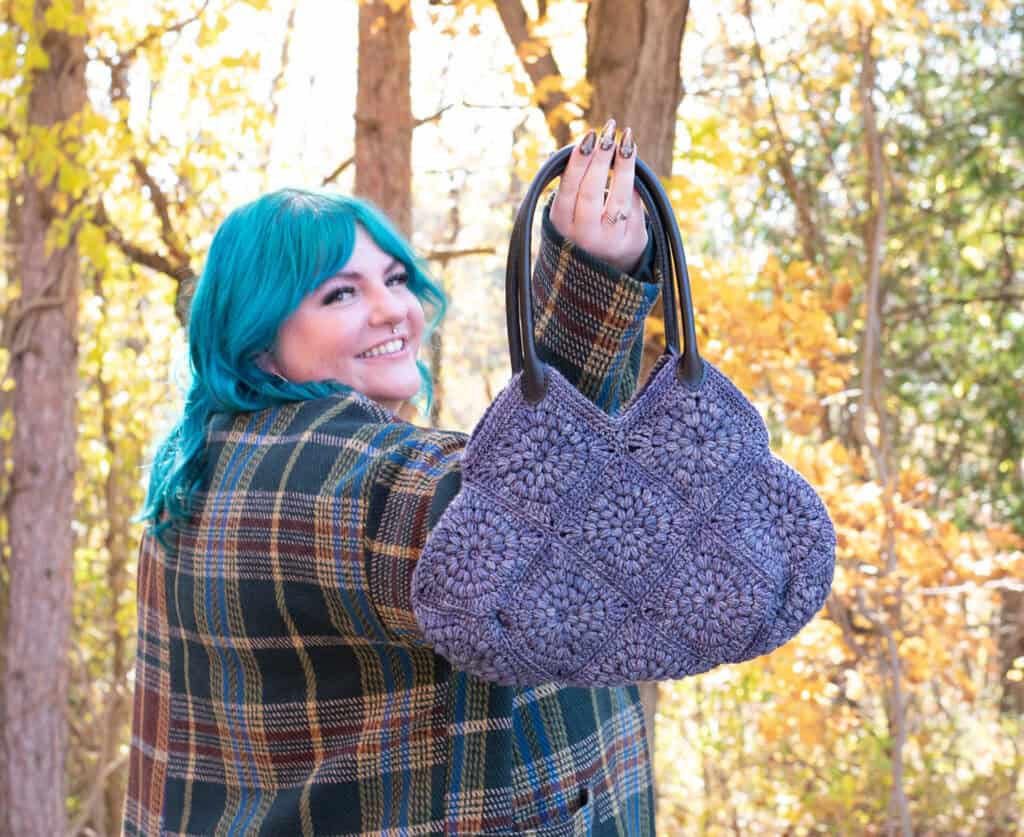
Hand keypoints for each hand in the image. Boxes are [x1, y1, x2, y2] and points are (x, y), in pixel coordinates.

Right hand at [549, 119, 647, 273]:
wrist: (605, 269)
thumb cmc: (583, 229)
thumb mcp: (568, 213)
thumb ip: (568, 187)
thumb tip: (559, 152)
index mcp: (561, 225)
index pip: (569, 189)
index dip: (578, 162)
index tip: (589, 137)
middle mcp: (583, 236)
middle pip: (591, 192)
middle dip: (601, 159)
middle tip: (608, 131)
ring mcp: (609, 241)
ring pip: (618, 198)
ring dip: (624, 166)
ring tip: (627, 140)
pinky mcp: (632, 241)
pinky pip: (635, 206)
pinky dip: (634, 183)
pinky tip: (632, 163)